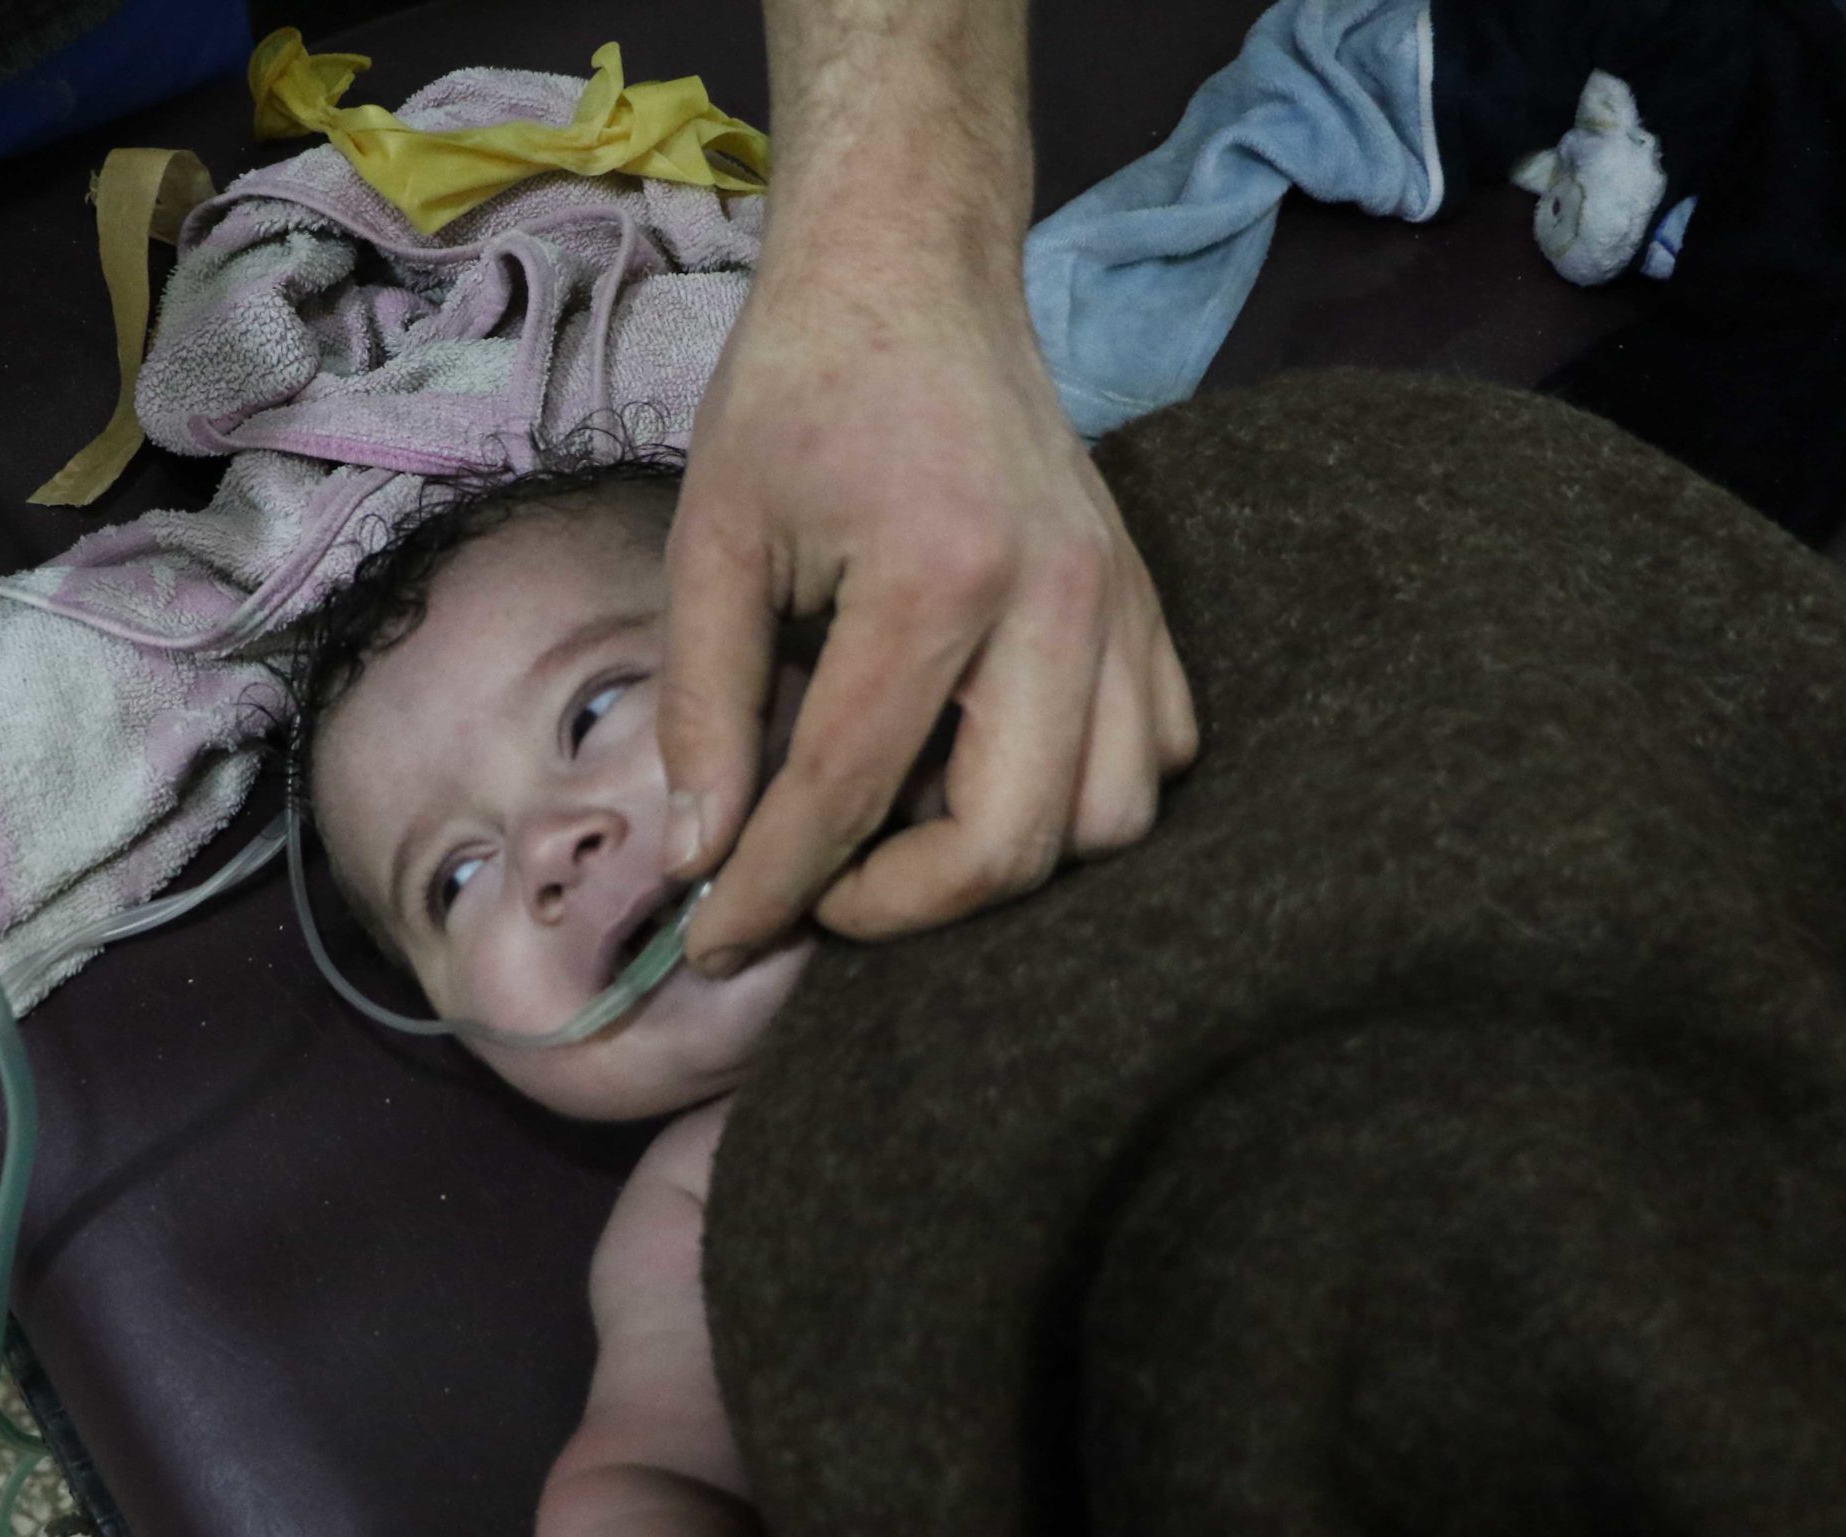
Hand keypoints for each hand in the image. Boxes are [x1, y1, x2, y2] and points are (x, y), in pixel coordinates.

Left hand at [661, 246, 1195, 964]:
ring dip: (997, 862)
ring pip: (1107, 820)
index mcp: (936, 575)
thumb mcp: (712, 539)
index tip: (714, 942)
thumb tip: (698, 859)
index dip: (773, 889)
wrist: (911, 274)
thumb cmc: (795, 394)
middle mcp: (1059, 599)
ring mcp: (1123, 603)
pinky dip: (1076, 802)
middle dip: (900, 907)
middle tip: (814, 893)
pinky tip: (979, 775)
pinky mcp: (1148, 604)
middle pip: (1012, 842)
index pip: (848, 789)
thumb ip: (701, 707)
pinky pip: (1157, 757)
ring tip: (894, 833)